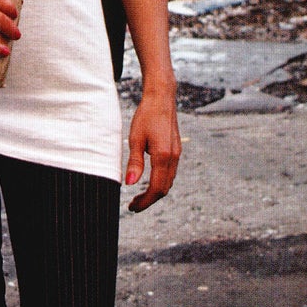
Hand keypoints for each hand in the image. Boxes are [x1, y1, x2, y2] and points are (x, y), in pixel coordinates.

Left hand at [124, 88, 180, 211]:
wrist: (162, 98)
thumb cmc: (146, 116)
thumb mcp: (135, 139)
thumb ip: (134, 162)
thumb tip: (130, 184)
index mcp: (163, 156)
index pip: (156, 189)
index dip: (145, 202)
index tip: (132, 207)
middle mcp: (173, 158)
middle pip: (164, 189)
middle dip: (149, 200)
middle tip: (133, 205)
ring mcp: (177, 154)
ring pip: (168, 182)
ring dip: (155, 192)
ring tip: (138, 196)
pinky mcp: (176, 150)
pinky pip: (170, 173)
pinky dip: (160, 182)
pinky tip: (148, 181)